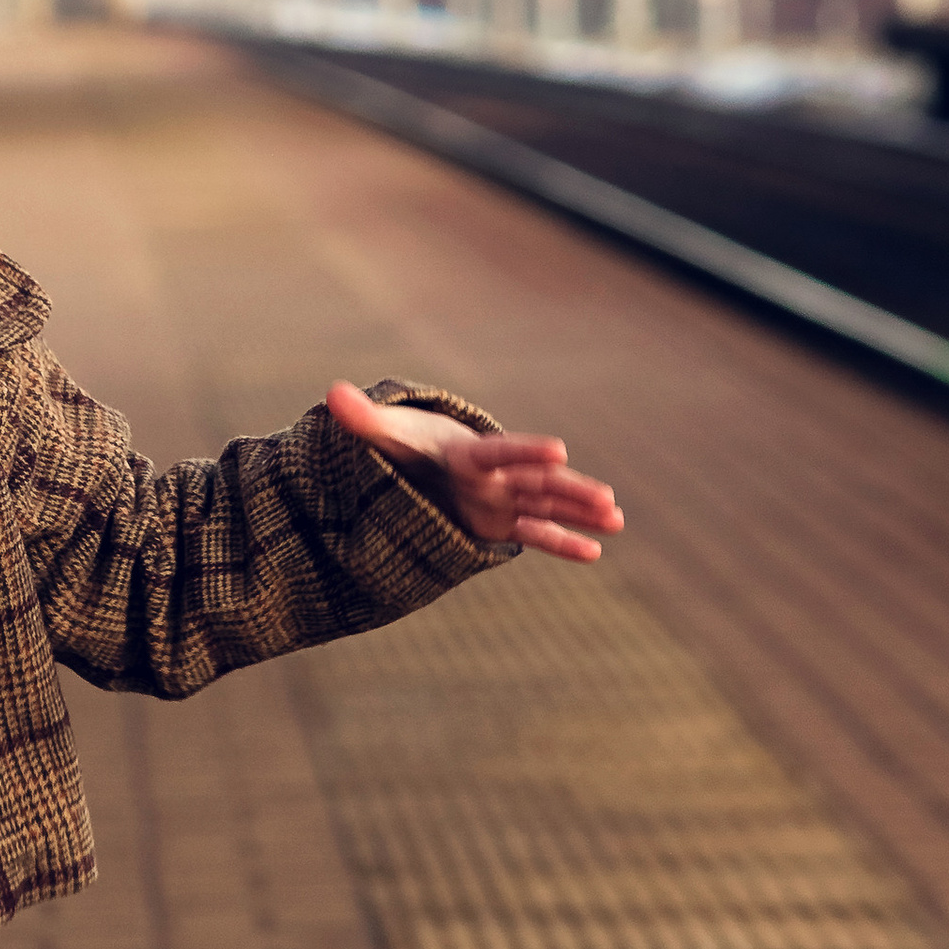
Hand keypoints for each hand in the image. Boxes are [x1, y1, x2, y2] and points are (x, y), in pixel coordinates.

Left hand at [327, 381, 623, 563]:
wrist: (416, 463)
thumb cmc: (406, 446)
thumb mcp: (384, 437)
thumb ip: (363, 420)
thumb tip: (331, 395)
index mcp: (468, 454)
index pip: (499, 453)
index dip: (526, 453)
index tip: (560, 450)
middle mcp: (494, 477)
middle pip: (536, 484)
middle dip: (570, 490)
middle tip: (606, 498)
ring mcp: (502, 500)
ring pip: (546, 507)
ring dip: (579, 513)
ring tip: (616, 519)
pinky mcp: (501, 523)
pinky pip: (537, 534)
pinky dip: (562, 543)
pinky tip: (594, 553)